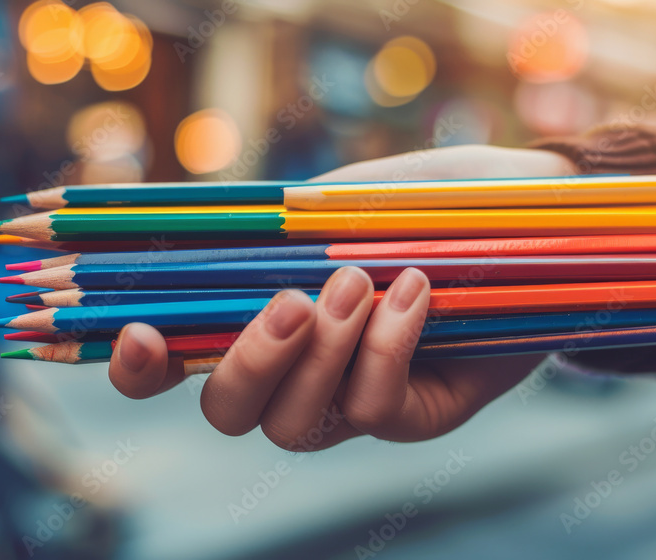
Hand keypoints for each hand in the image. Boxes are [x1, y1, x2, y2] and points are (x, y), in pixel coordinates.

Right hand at [108, 145, 575, 449]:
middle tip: (290, 302)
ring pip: (296, 425)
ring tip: (356, 281)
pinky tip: (414, 289)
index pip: (175, 363)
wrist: (515, 216)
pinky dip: (388, 346)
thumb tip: (180, 233)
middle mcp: (292, 374)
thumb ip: (260, 228)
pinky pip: (375, 408)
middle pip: (229, 412)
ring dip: (322, 352)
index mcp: (255, 321)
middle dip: (249, 364)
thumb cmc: (407, 202)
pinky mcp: (410, 416)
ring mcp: (348, 403)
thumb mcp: (329, 201)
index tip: (140, 334)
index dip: (142, 368)